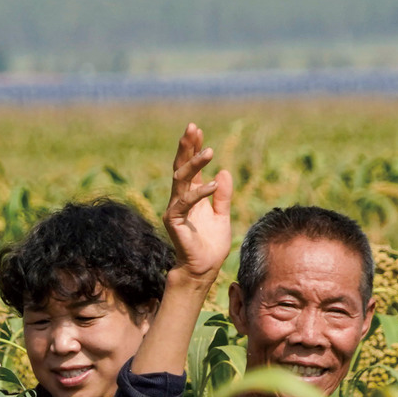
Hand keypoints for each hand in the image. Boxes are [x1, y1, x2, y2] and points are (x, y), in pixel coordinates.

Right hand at [163, 123, 233, 282]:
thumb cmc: (211, 245)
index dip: (193, 148)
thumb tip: (222, 172)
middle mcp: (180, 199)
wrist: (204, 268)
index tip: (197, 130)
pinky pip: (185, 202)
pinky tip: (212, 184)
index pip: (190, 167)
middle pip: (180, 167)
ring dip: (193, 164)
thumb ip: (222, 195)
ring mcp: (175, 209)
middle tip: (192, 128)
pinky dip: (199, 192)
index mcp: (191, 196)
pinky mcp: (174, 221)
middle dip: (186, 147)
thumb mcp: (222, 215)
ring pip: (180, 180)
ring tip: (208, 151)